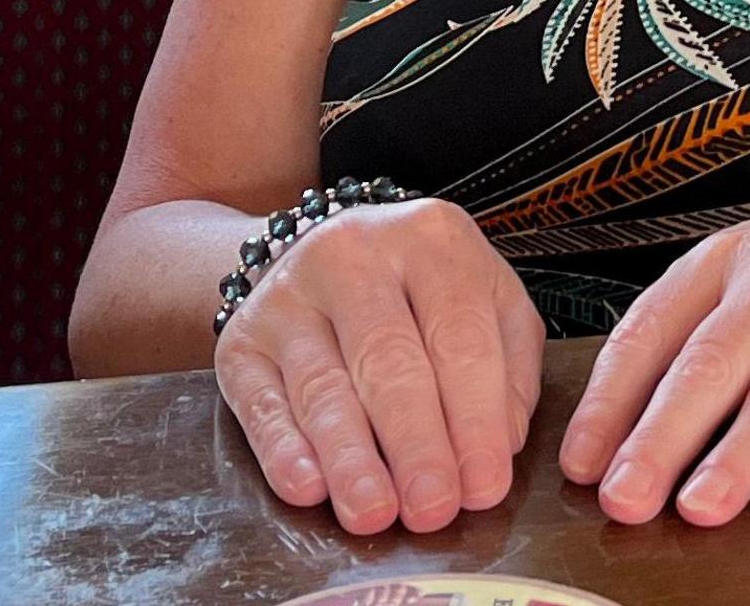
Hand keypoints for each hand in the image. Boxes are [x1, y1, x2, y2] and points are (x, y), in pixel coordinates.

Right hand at [213, 197, 546, 534]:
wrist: (322, 255)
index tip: (484, 486)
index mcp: (431, 238)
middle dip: (415, 445)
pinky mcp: (241, 339)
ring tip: (375, 512)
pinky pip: (261, 402)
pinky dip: (283, 450)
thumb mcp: (489, 302)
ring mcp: (289, 294)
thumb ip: (509, 368)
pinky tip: (308, 487)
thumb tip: (498, 446)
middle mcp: (355, 255)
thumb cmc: (421, 294)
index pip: (459, 335)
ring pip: (323, 387)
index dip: (475, 418)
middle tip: (433, 510)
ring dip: (351, 460)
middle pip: (388, 361)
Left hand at [557, 176, 749, 525]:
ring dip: (740, 453)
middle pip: (707, 366)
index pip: (651, 331)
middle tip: (622, 500)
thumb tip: (627, 419)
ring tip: (702, 507)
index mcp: (731, 262)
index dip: (610, 401)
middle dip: (657, 439)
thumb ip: (704, 324)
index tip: (579, 464)